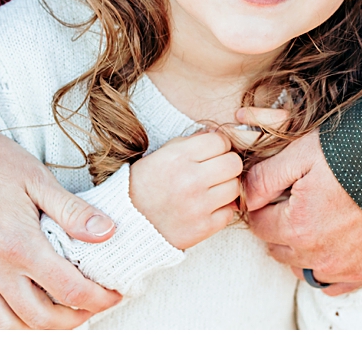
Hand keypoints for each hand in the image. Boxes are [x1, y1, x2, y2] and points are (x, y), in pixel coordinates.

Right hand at [0, 132, 122, 329]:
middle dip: (73, 320)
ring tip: (60, 317)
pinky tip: (11, 325)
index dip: (97, 298)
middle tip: (92, 308)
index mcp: (20, 244)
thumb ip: (74, 212)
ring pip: (5, 326)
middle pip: (39, 317)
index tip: (113, 295)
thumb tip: (109, 232)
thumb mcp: (40, 180)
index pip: (68, 288)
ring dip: (37, 329)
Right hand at [128, 127, 243, 250]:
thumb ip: (190, 142)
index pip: (221, 141)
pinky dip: (221, 211)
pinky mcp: (202, 228)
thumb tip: (218, 133)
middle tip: (216, 172)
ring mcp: (197, 206)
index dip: (220, 145)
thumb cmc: (145, 185)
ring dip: (226, 188)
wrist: (126, 225)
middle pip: (234, 163)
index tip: (213, 153)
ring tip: (211, 191)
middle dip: (227, 165)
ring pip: (235, 187)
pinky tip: (207, 209)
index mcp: (178, 158)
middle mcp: (189, 180)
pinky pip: (229, 213)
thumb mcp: (161, 155)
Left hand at [239, 115, 361, 295]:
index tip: (277, 189)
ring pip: (302, 267)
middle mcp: (317, 254)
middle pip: (278, 247)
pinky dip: (328, 267)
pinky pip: (332, 283)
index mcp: (297, 225)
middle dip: (281, 225)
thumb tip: (244, 195)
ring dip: (302, 247)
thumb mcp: (306, 151)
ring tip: (321, 216)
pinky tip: (337, 240)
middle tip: (300, 198)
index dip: (264, 204)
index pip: (258, 224)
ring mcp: (344, 267)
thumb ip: (266, 176)